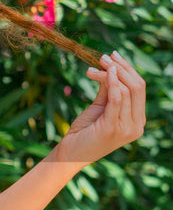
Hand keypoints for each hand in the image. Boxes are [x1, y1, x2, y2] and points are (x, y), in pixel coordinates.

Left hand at [54, 50, 145, 166]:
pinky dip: (109, 82)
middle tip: (103, 57)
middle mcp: (137, 126)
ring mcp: (127, 129)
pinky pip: (117, 98)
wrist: (69, 154)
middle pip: (138, 87)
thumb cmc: (84, 131)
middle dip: (121, 68)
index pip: (140, 88)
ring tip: (93, 67)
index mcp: (137, 120)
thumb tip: (112, 68)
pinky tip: (99, 73)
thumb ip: (109, 90)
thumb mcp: (100, 107)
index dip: (128, 69)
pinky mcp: (113, 128)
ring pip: (126, 90)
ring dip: (110, 73)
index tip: (113, 55)